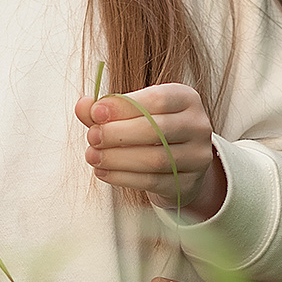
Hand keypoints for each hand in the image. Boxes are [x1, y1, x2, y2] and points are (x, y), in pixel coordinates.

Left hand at [74, 85, 225, 217]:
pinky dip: (123, 177)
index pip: (158, 99)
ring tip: (93, 155)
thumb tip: (83, 105)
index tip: (96, 112)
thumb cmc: (154, 129)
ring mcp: (197, 156)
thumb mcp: (135, 112)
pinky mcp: (188, 183)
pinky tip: (104, 171)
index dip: (124, 106)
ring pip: (155, 159)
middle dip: (118, 133)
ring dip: (117, 158)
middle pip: (157, 130)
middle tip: (92, 136)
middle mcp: (197, 125)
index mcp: (186, 98)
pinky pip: (153, 182)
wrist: (180, 162)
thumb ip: (109, 108)